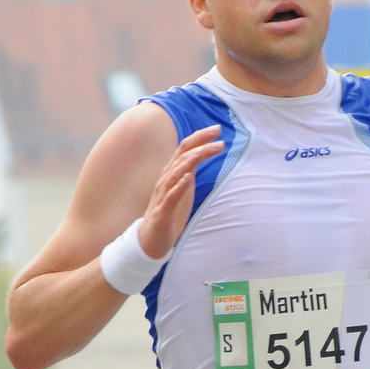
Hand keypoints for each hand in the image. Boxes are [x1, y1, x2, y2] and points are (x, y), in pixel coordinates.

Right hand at [138, 126, 223, 260]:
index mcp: (172, 173)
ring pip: (177, 172)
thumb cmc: (169, 214)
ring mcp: (163, 195)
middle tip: (219, 134)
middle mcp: (166, 179)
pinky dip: (180, 186)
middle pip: (183, 154)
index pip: (186, 149)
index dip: (200, 137)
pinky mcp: (163, 212)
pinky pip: (171, 196)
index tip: (217, 129)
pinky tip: (188, 177)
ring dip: (192, 160)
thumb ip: (190, 173)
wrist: (150, 240)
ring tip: (206, 151)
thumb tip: (201, 156)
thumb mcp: (183, 189)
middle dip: (200, 143)